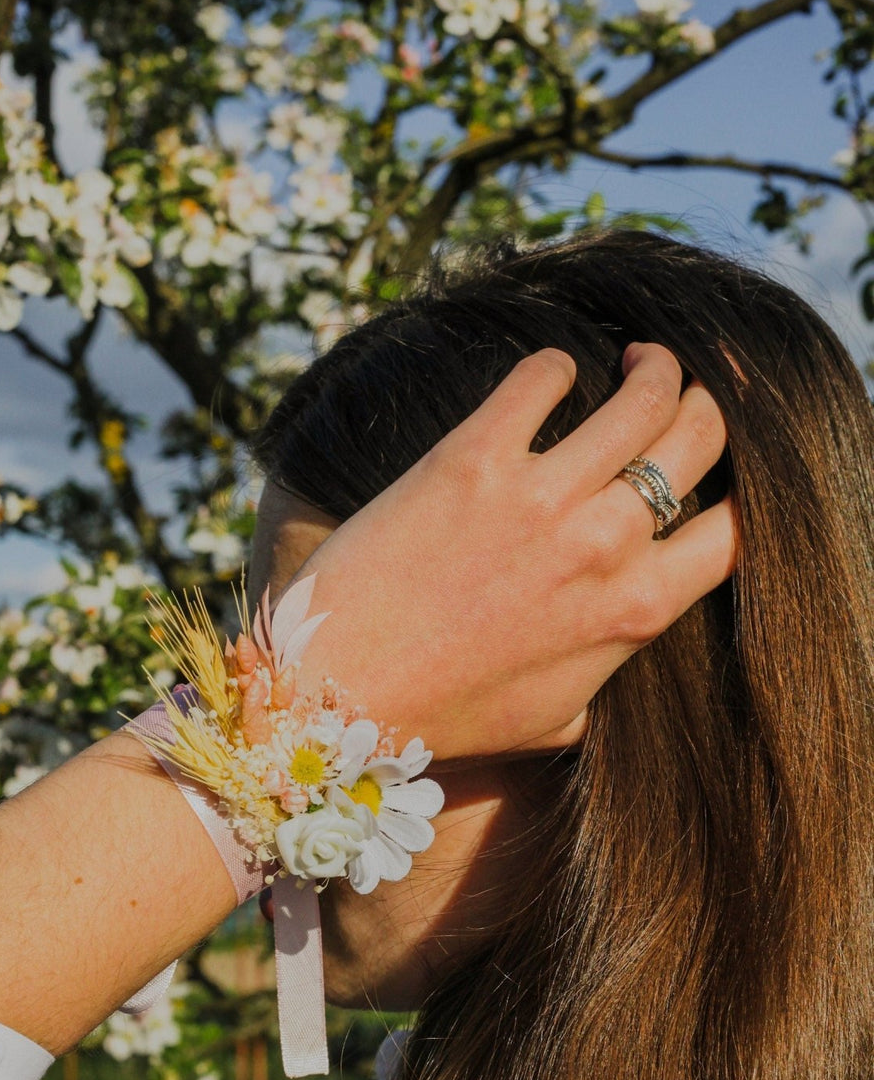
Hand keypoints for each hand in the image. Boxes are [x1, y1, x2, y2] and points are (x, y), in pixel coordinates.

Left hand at [295, 342, 733, 761]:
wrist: (339, 696)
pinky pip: (542, 378)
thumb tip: (618, 650)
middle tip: (678, 398)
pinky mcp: (473, 459)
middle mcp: (603, 546)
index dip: (739, 495)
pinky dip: (556, 366)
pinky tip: (551, 375)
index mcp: (633, 612)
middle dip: (702, 409)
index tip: (714, 479)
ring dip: (652, 367)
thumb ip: (603, 676)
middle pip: (700, 439)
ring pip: (644, 395)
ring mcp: (541, 498)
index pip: (737, 532)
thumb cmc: (443, 717)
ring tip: (637, 359)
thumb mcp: (552, 720)